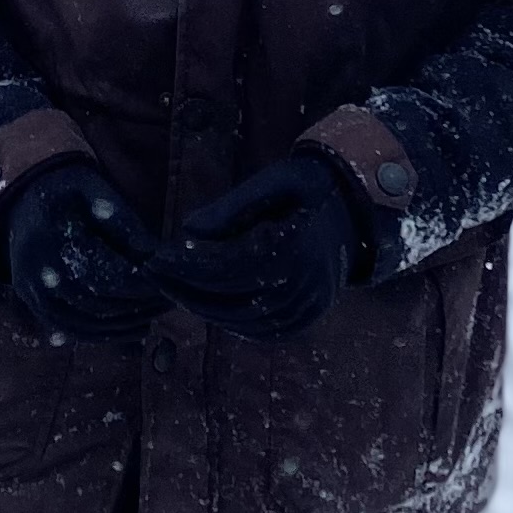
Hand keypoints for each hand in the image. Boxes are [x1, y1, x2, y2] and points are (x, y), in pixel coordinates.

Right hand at [2, 163, 167, 339]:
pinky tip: (131, 330)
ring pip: (85, 322)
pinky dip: (103, 334)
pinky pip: (70, 328)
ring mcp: (31, 288)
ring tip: (154, 317)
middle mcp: (38, 267)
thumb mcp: (94, 191)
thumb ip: (122, 221)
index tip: (166, 285)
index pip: (105, 273)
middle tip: (167, 303)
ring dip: (124, 325)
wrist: (21, 197)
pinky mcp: (32, 300)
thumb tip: (154, 257)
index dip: (139, 285)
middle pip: (96, 302)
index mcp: (54, 234)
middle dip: (136, 306)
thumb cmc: (66, 190)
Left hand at [151, 152, 367, 338]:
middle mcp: (305, 284)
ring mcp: (311, 306)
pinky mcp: (311, 316)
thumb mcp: (271, 181)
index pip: (228, 266)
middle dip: (187, 290)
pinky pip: (267, 331)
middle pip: (233, 298)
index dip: (188, 266)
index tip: (157, 259)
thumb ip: (230, 207)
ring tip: (173, 289)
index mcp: (294, 247)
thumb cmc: (307, 187)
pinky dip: (233, 323)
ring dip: (205, 309)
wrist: (357, 209)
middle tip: (155, 275)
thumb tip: (187, 231)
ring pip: (247, 321)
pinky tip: (208, 306)